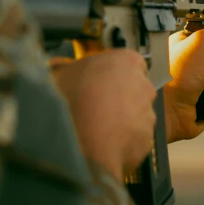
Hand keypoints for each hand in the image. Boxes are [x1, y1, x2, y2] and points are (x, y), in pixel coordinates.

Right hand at [50, 50, 156, 182]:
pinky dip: (123, 142)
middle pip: (135, 89)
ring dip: (122, 121)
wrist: (80, 142)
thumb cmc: (72, 101)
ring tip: (96, 128)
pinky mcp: (146, 140)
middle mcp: (143, 86)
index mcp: (127, 61)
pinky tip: (102, 143)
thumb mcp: (58, 73)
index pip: (129, 63)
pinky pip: (135, 139)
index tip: (99, 81)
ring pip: (137, 116)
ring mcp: (148, 115)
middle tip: (95, 105)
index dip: (113, 74)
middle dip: (119, 97)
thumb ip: (63, 67)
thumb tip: (55, 67)